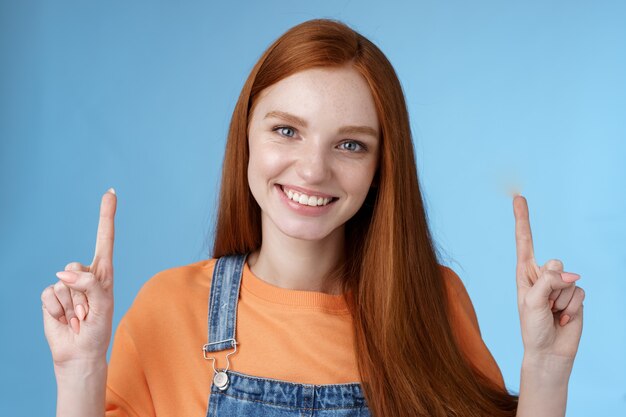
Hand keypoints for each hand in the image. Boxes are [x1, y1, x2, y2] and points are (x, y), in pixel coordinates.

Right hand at [41, 188, 116, 366]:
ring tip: (79, 317)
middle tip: (89, 312)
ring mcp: (66, 284)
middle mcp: (85, 274)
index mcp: (103, 272)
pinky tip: (65, 318)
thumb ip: (88, 285)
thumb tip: (62, 273)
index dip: (107, 215)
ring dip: (72, 304)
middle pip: (78, 266)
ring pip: (64, 282)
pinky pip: (50, 293)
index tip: (111, 192)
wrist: (80, 351)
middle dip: (83, 293)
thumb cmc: (97, 328)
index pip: (105, 238)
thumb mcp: (103, 305)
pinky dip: (57, 309)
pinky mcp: (51, 296)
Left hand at [513, 194, 584, 361]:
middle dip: (553, 285)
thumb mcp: (532, 302)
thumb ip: (548, 282)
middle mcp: (542, 275)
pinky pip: (580, 293)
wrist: (549, 351)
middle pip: (555, 263)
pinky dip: (572, 308)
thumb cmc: (532, 327)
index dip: (522, 219)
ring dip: (562, 301)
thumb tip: (570, 274)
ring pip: (569, 280)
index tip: (518, 197)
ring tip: (552, 314)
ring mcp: (559, 285)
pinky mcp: (574, 296)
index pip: (524, 241)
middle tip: (545, 306)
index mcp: (524, 273)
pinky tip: (563, 318)